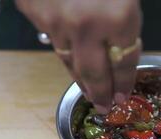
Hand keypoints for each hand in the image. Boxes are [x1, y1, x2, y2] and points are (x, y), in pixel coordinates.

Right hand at [15, 0, 141, 112]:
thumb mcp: (126, 1)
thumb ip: (125, 29)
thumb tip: (118, 62)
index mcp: (118, 18)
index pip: (123, 64)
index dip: (123, 84)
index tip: (121, 96)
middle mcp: (84, 25)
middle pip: (93, 74)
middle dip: (99, 94)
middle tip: (102, 107)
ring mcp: (56, 19)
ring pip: (68, 61)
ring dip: (79, 78)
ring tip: (87, 89)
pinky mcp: (34, 11)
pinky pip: (50, 39)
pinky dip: (62, 45)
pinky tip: (69, 50)